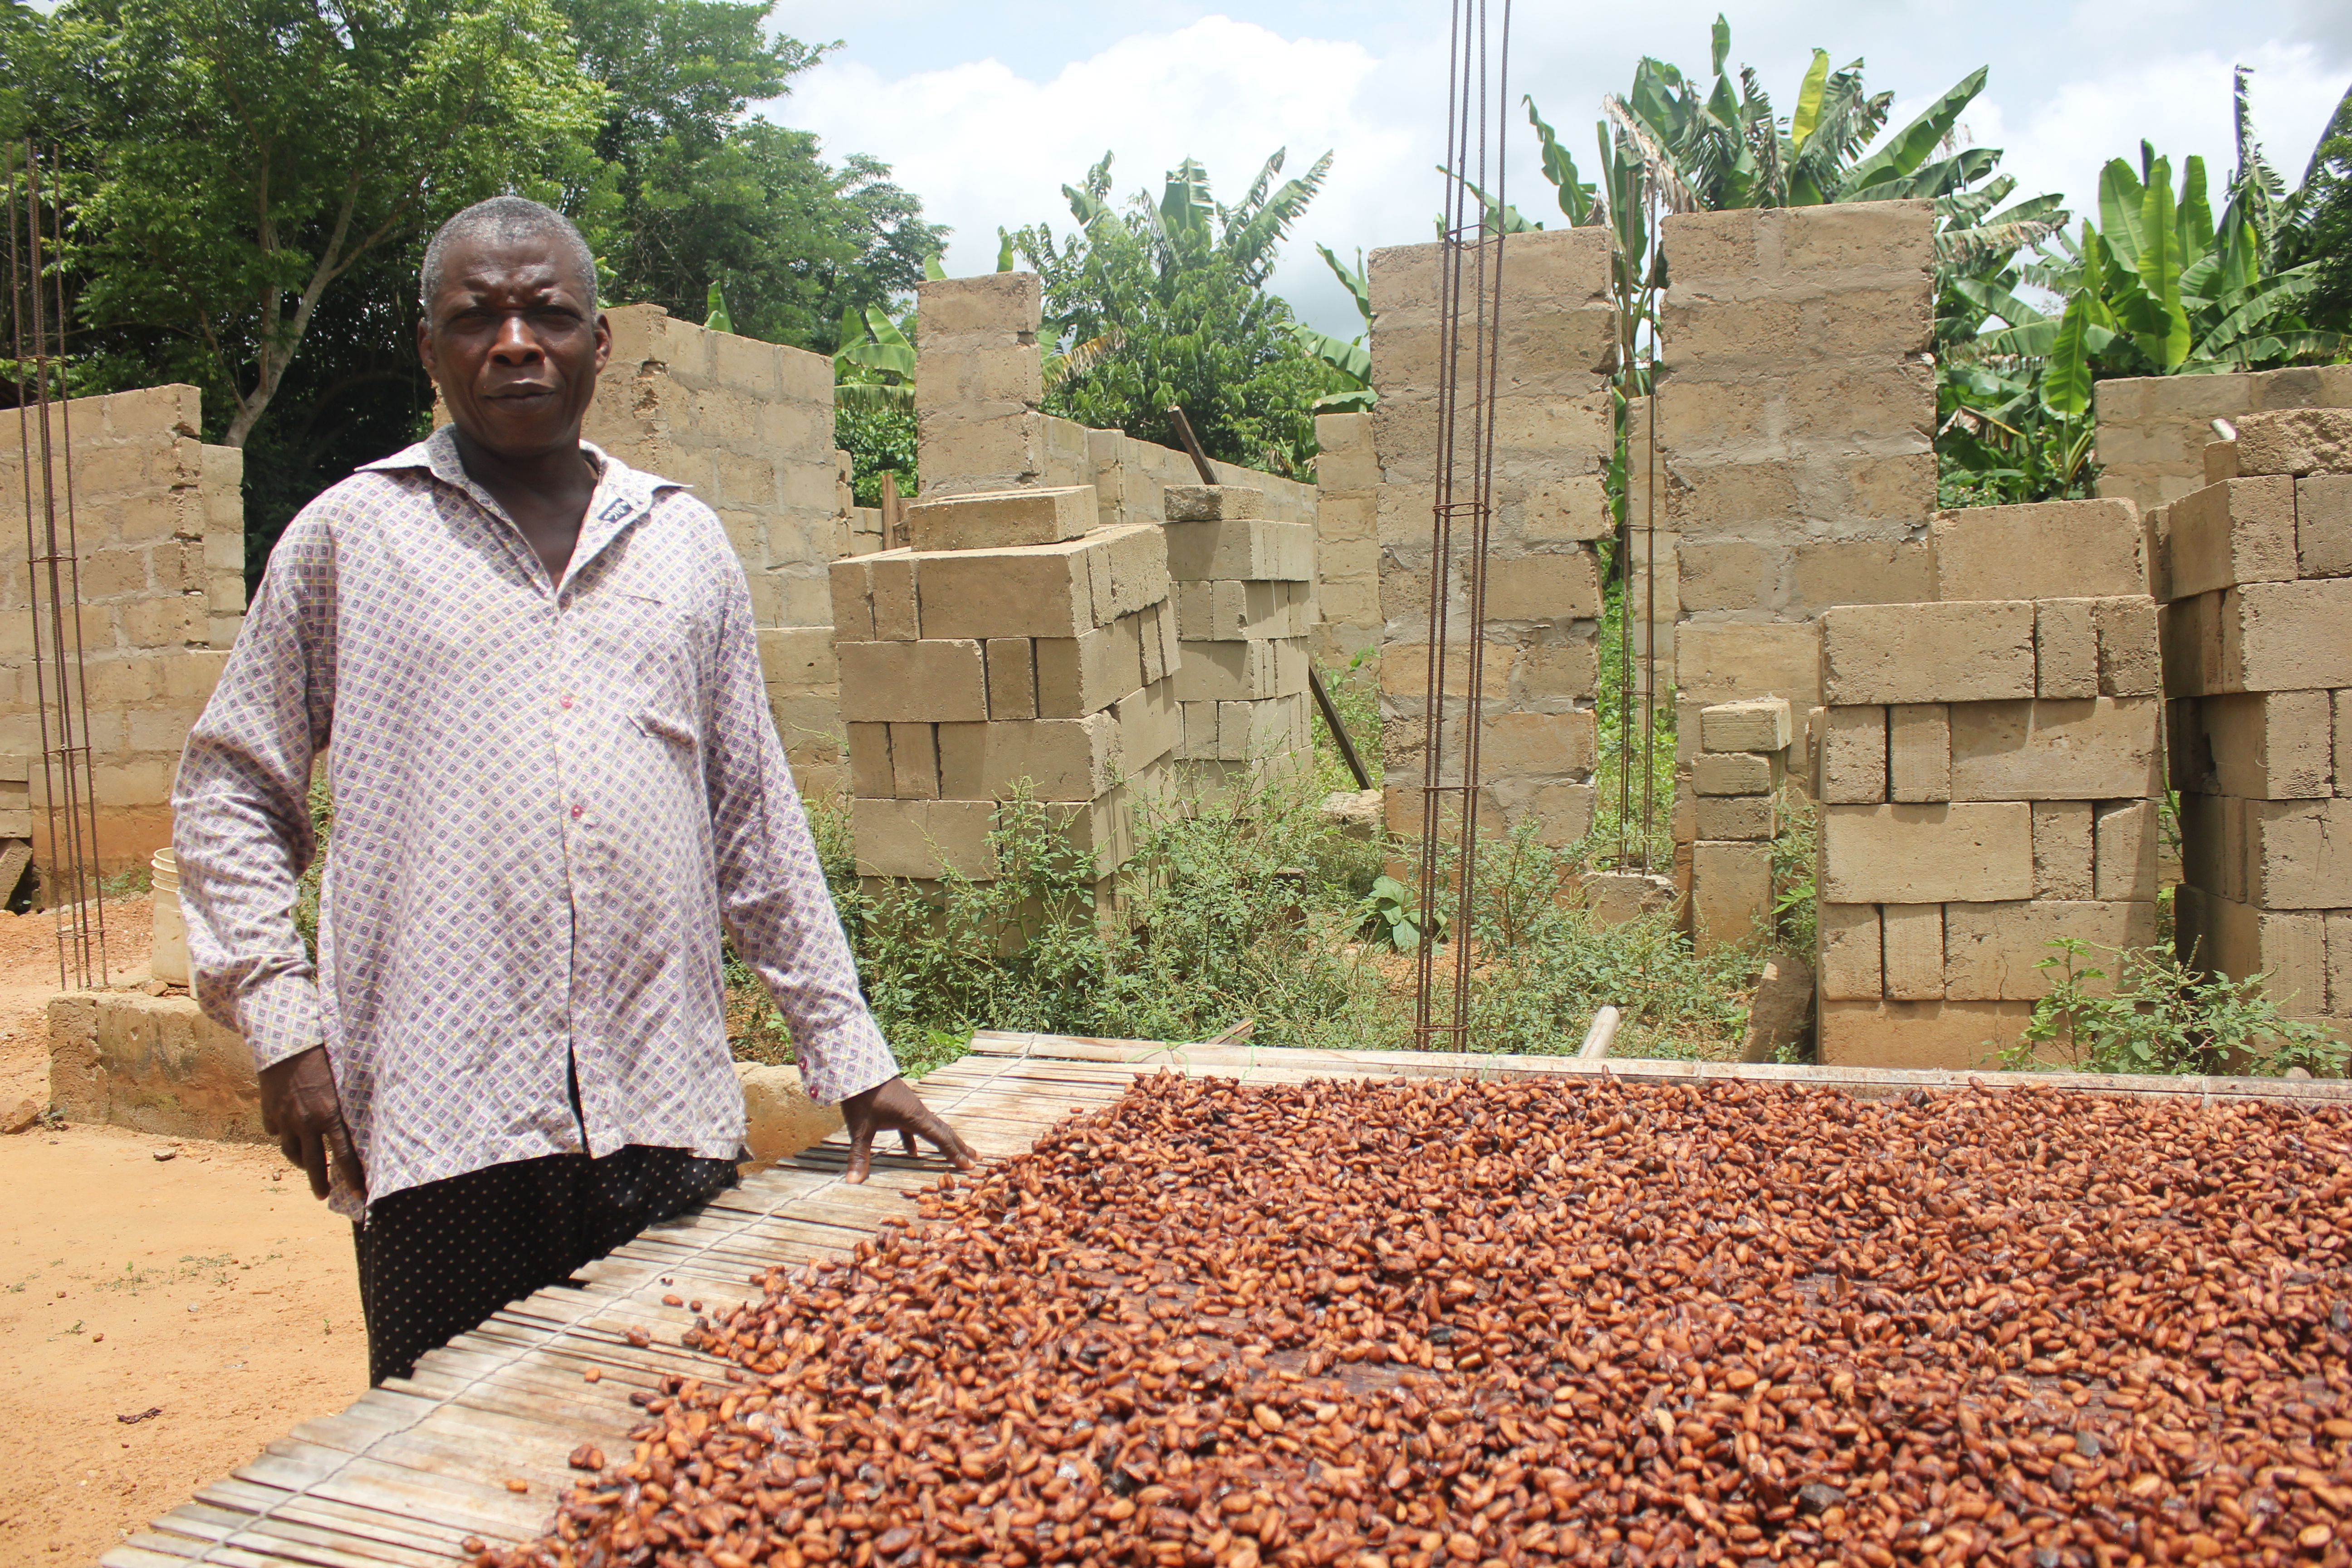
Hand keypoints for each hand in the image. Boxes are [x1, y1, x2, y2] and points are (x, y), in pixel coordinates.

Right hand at [257, 1045, 362, 1201]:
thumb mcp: (344, 1081)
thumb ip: (348, 1105)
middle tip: (323, 1196)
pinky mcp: (269, 1110)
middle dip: (319, 1183)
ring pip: (290, 1151)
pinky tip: (286, 1135)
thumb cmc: (324, 1056)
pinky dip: (281, 1135)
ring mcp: (285, 1118)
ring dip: (299, 1162)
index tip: (359, 1195)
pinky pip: (274, 1131)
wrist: (287, 1041)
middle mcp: (306, 1122)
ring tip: (306, 1168)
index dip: (352, 1178)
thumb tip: (362, 1123)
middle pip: (313, 1163)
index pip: (344, 1156)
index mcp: (330, 1115)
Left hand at [839, 1076, 976, 1184]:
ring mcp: (910, 1108)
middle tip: (976, 1157)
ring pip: (933, 1126)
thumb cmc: (862, 1097)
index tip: (969, 1165)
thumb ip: (859, 1154)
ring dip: (944, 1140)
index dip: (955, 1153)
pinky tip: (911, 1152)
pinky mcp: (900, 1106)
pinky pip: (914, 1125)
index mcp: (914, 1118)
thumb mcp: (861, 1127)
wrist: (858, 1069)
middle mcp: (918, 1112)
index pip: (940, 1139)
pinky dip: (915, 1139)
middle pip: (944, 1131)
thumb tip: (854, 1182)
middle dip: (959, 1146)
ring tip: (954, 1151)